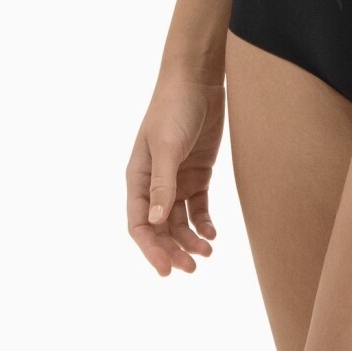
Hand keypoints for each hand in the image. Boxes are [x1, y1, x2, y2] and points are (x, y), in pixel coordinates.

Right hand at [127, 73, 224, 276]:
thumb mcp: (167, 146)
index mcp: (138, 178)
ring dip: (190, 240)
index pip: (138, 223)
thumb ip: (162, 184)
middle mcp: (155, 183)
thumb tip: (154, 223)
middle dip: (173, 250)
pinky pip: (198, 207)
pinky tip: (213, 235)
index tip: (166, 269)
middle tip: (192, 269)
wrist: (198, 80)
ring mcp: (177, 179)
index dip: (150, 249)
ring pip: (180, 222)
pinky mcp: (198, 173)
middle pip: (160, 228)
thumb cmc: (174, 109)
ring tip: (207, 254)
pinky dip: (203, 223)